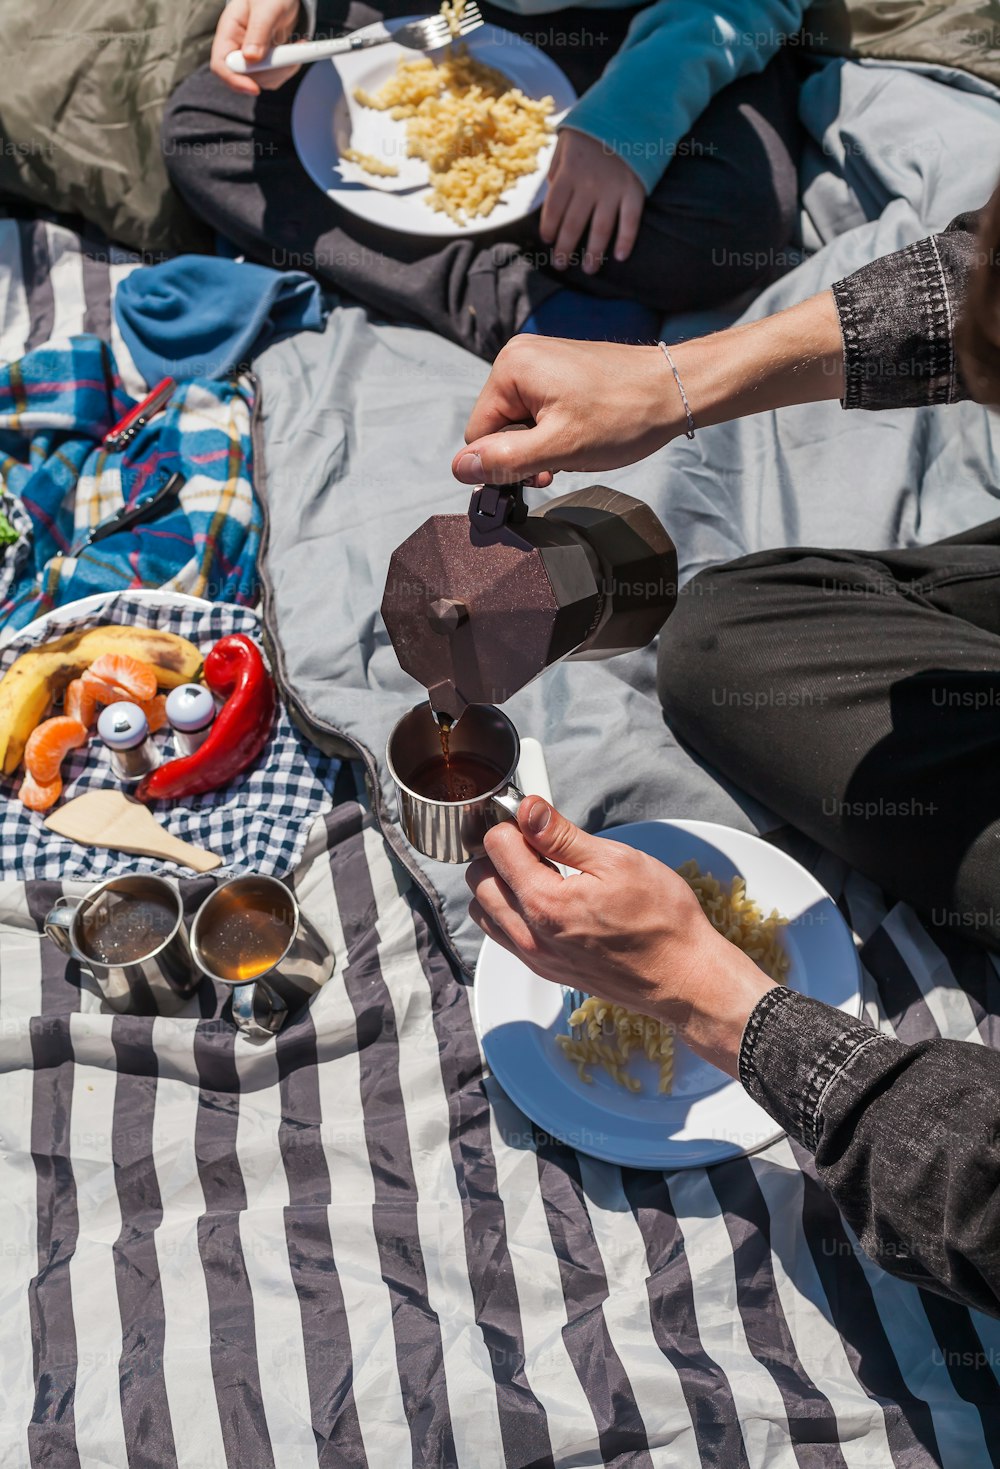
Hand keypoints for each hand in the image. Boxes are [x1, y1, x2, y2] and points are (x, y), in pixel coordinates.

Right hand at [211, 0, 303, 95]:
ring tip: (297, 46)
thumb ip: (258, 30)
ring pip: (263, 81)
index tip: (254, 88)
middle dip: (270, 72)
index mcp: (229, 31)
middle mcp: (237, 47)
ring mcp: (250, 58)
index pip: (221, 64)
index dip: (234, 80)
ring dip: (284, 70)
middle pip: (245, 78)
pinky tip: (296, 50)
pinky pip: (275, 78)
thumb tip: (251, 57)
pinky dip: (289, 68)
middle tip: (290, 54)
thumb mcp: (266, 7)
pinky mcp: (264, 64)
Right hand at [452, 291, 847, 487]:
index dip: (506, 461)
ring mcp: (542, 362)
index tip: (543, 470)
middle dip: (530, 452)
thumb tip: (459, 469)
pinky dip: (561, 432)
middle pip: (500, 428)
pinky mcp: (562, 372)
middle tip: (567, 458)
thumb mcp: (558, 449)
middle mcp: (520, 357)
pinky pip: (543, 413)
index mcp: (510, 368)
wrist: (677, 390)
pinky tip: (587, 433)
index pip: (478, 433)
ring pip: (523, 425)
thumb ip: (504, 461)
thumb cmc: (624, 415)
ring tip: (582, 444)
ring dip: (548, 446)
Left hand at [467, 798, 775, 1076]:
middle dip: (500, 853)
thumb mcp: (617, 861)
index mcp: (545, 903)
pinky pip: (504, 936)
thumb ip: (561, 835)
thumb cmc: (662, 921)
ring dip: (501, 885)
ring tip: (539, 872)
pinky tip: (544, 901)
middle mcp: (531, 935)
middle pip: (480, 879)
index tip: (535, 822)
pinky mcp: (545, 970)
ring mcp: (536, 957)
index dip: (514, 824)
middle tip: (536, 844)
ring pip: (486, 910)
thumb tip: (527, 810)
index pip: (496, 847)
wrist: (685, 978)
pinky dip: (510, 912)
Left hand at [541, 130, 645, 273]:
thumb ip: (556, 167)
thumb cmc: (594, 125)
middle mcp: (588, 185)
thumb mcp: (566, 139)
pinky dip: (626, 240)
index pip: (553, 210)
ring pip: (600, 230)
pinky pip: (630, 221)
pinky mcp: (635, 190)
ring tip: (590, 269)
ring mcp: (613, 190)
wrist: (630, 107)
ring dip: (594, 254)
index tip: (548, 240)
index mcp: (568, 172)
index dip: (549, 228)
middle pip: (573, 226)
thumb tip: (550, 193)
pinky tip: (621, 256)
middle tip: (561, 265)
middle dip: (566, 249)